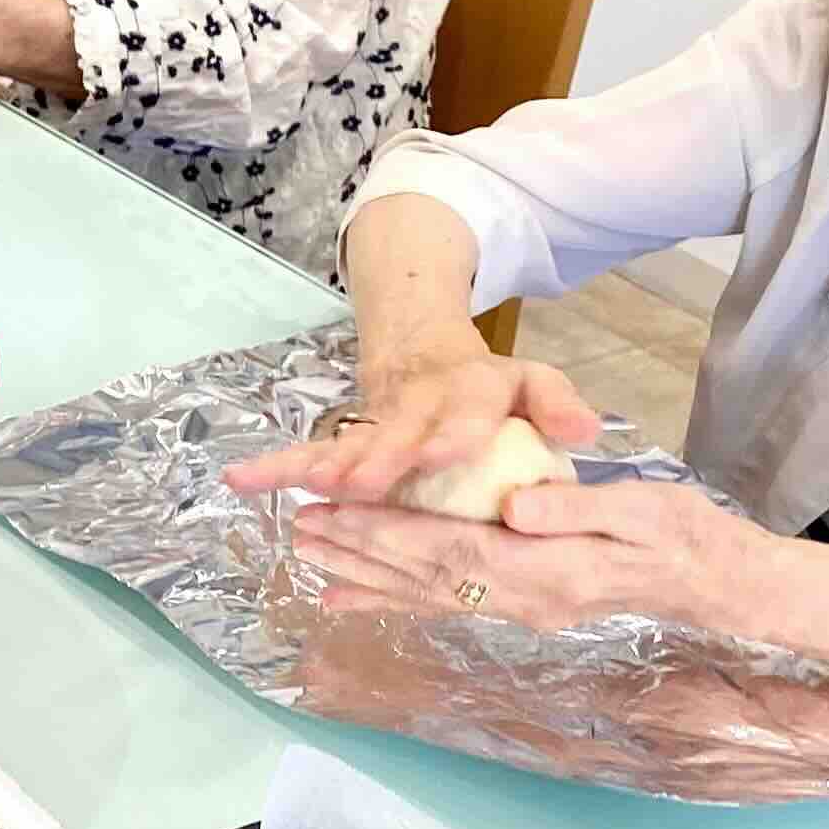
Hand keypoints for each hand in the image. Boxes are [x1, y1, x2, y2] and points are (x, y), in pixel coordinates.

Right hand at [220, 326, 599, 504]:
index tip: (446, 449)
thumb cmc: (486, 384)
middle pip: (395, 434)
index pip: (465, 411)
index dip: (454, 429)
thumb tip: (590, 434)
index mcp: (468, 392)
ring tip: (293, 483)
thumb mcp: (531, 381)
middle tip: (358, 483)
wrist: (416, 345)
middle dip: (377, 458)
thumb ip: (557, 404)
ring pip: (343, 445)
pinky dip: (276, 469)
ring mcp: (375, 425)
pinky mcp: (346, 441)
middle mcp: (415, 408)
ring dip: (318, 466)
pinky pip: (309, 457)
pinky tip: (238, 480)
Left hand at [290, 475, 768, 640]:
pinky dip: (393, 601)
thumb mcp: (644, 506)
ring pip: (427, 593)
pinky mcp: (522, 608)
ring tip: (311, 557)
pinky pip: (446, 606)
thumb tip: (514, 506)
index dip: (387, 532)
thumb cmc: (684, 533)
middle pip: (426, 575)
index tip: (335, 512)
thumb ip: (576, 507)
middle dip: (360, 552)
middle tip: (301, 529)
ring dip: (366, 577)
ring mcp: (521, 610)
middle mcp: (524, 599)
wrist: (714, 583)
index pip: (450, 548)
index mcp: (547, 568)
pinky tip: (349, 599)